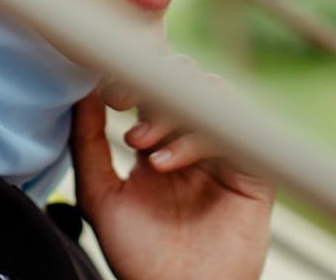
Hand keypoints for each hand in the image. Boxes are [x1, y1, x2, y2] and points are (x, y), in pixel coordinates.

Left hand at [70, 67, 274, 279]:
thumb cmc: (138, 256)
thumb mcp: (101, 196)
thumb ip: (88, 143)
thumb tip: (82, 92)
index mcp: (159, 138)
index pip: (151, 86)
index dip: (132, 79)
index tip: (108, 94)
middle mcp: (193, 138)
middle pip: (183, 81)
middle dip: (152, 89)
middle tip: (123, 115)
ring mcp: (224, 152)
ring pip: (210, 97)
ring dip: (171, 113)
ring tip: (142, 148)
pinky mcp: (253, 171)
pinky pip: (235, 131)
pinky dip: (196, 137)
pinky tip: (165, 162)